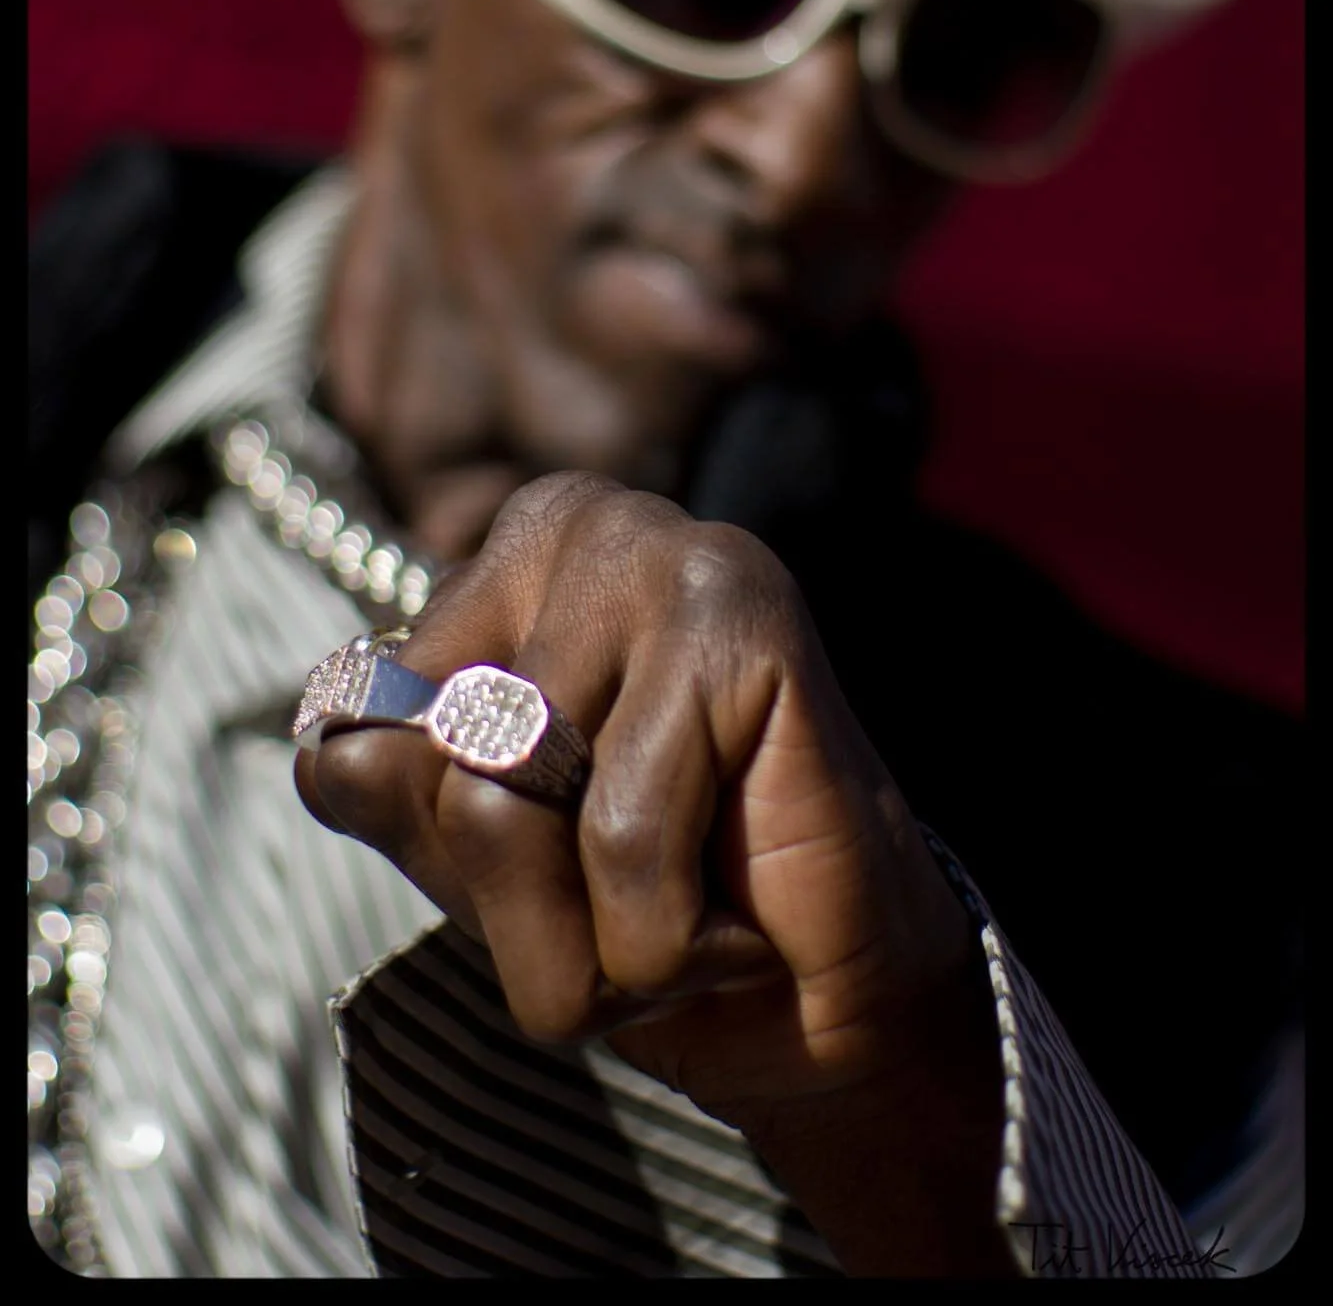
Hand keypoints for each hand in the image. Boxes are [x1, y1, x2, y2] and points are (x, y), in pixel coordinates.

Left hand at [296, 472, 1008, 1270]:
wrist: (821, 1007)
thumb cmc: (648, 908)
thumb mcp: (483, 858)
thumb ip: (393, 791)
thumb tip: (343, 743)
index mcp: (507, 555)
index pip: (365, 721)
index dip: (445, 838)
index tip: (563, 843)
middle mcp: (582, 521)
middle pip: (438, 762)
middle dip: (518, 896)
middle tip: (630, 900)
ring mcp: (672, 555)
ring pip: (507, 800)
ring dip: (586, 934)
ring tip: (681, 909)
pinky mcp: (754, 623)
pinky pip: (623, 833)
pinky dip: (662, 939)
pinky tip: (736, 916)